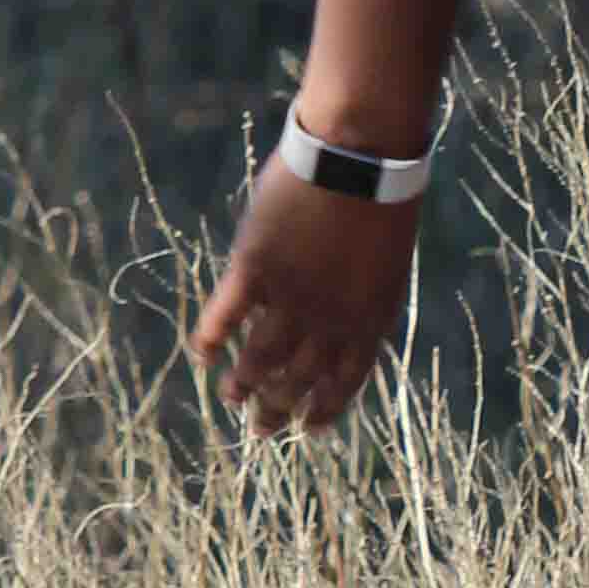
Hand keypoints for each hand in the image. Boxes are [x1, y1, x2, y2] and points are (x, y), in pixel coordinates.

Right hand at [187, 163, 418, 433]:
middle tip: (261, 430)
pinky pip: (224, 318)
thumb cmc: (381, 202)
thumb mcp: (386, 266)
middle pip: (298, 379)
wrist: (360, 157)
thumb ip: (363, 304)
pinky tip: (202, 355)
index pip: (345, 382)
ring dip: (243, 385)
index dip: (326, 409)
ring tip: (231, 398)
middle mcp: (329, 320)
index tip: (311, 428)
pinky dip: (210, 340)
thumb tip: (342, 332)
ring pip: (259, 360)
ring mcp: (289, 296)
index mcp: (368, 321)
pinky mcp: (254, 269)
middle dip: (278, 410)